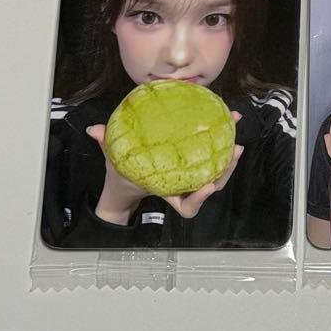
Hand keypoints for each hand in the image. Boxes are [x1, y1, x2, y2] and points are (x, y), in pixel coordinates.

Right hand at [85, 111, 243, 224]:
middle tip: (234, 151)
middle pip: (211, 188)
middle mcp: (183, 187)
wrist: (128, 177)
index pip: (186, 207)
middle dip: (225, 172)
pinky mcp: (197, 162)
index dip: (199, 200)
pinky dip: (222, 143)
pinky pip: (214, 157)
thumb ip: (106, 145)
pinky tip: (229, 123)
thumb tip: (94, 129)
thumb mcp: (114, 160)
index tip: (208, 186)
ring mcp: (192, 176)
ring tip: (236, 138)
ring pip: (217, 174)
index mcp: (166, 192)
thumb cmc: (125, 172)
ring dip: (229, 158)